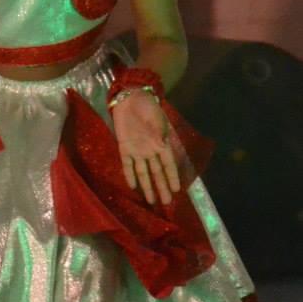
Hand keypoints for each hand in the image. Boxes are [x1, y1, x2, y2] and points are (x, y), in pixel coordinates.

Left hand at [111, 92, 181, 206]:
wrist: (131, 98)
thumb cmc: (148, 107)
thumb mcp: (156, 118)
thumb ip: (158, 132)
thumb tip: (161, 145)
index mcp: (162, 144)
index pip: (169, 165)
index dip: (173, 177)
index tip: (178, 191)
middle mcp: (150, 150)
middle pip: (157, 172)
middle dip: (162, 187)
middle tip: (166, 203)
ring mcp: (137, 150)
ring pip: (143, 172)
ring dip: (147, 186)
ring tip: (151, 200)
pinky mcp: (124, 147)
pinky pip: (127, 165)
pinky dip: (130, 175)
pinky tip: (133, 187)